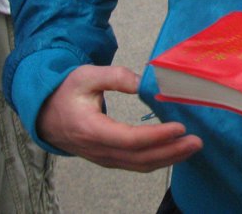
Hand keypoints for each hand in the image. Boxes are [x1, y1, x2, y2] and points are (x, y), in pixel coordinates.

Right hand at [37, 65, 201, 171]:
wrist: (45, 114)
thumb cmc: (67, 92)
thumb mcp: (87, 76)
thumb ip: (115, 76)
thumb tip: (143, 81)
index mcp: (91, 129)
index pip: (129, 139)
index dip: (156, 136)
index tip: (180, 127)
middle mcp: (98, 149)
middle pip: (139, 157)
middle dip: (170, 151)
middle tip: (197, 141)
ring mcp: (103, 157)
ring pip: (139, 164)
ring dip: (168, 158)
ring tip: (192, 147)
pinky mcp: (109, 158)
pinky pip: (135, 164)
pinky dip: (158, 160)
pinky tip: (175, 151)